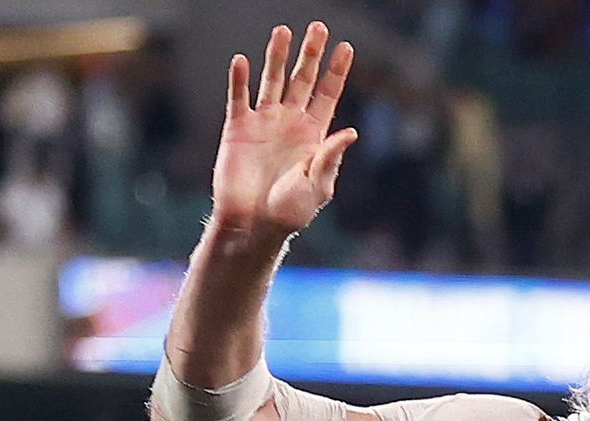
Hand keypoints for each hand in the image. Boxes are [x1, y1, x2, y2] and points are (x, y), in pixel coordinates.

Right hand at [211, 23, 357, 242]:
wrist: (253, 224)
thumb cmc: (290, 212)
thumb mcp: (317, 185)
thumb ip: (330, 157)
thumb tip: (352, 132)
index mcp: (313, 134)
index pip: (327, 94)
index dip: (336, 71)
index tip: (346, 47)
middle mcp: (290, 122)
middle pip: (302, 79)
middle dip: (310, 54)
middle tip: (319, 27)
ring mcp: (264, 122)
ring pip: (272, 80)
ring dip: (277, 56)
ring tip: (283, 31)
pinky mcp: (238, 128)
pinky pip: (239, 98)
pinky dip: (240, 80)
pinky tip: (243, 61)